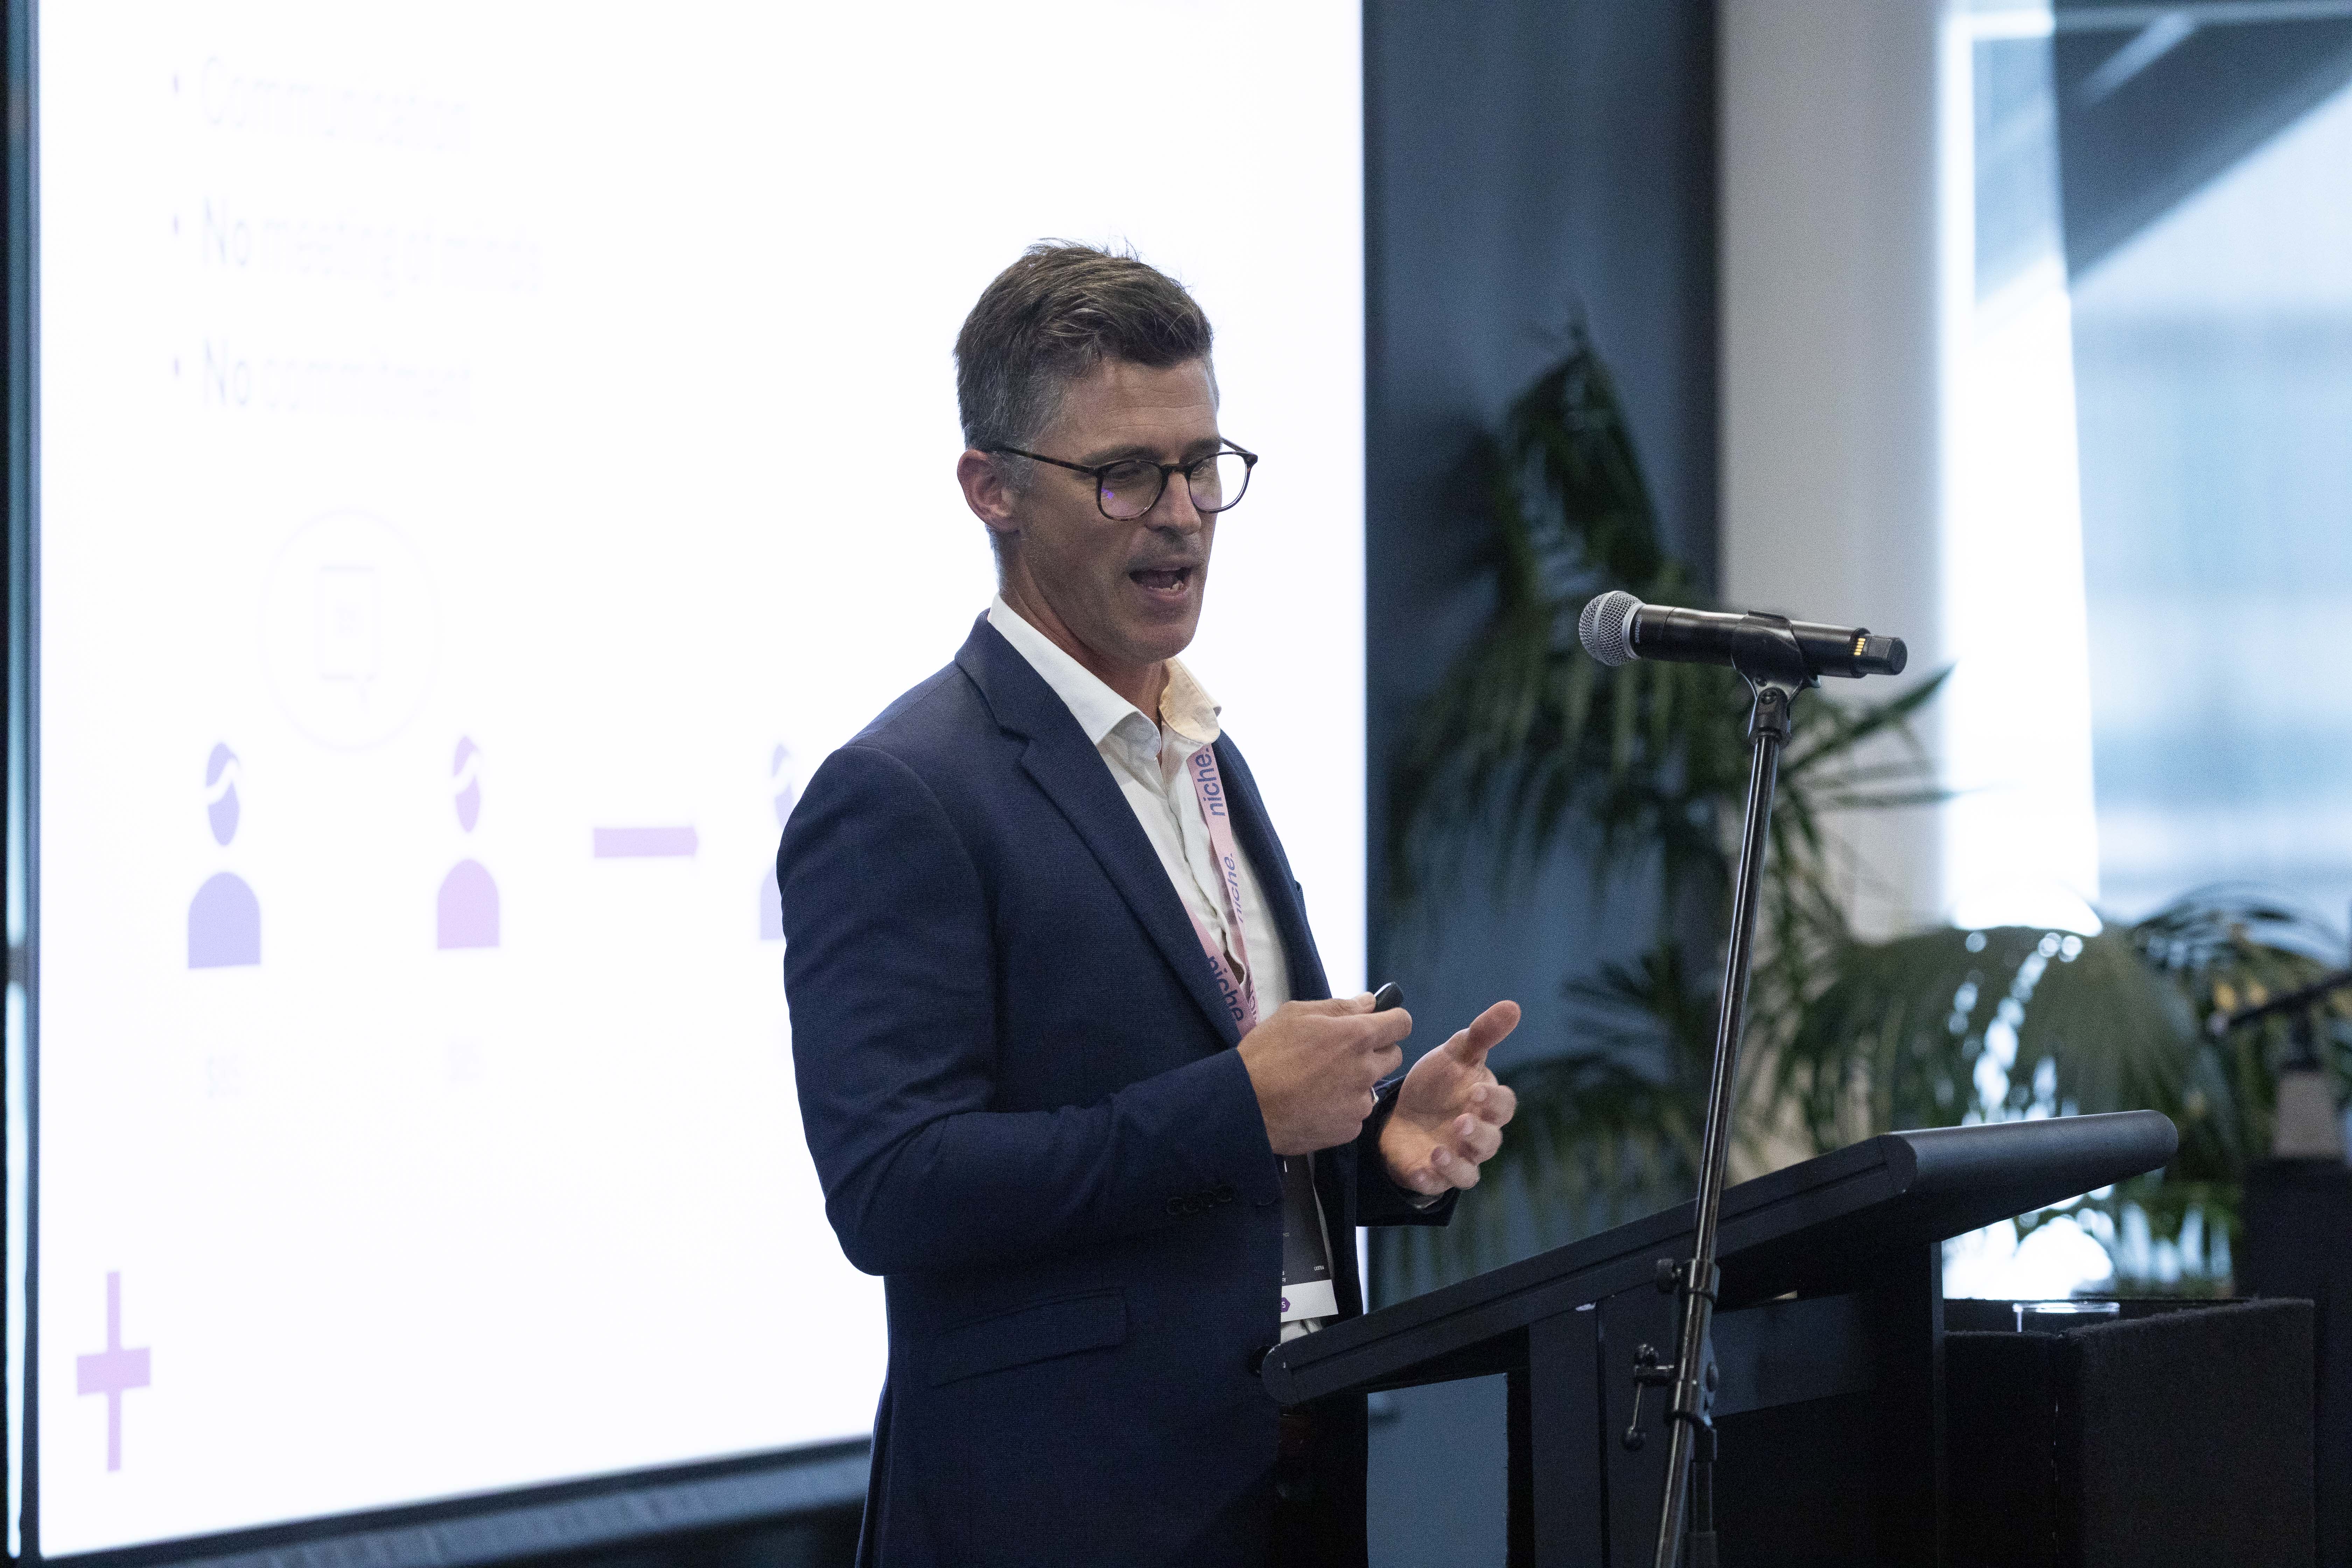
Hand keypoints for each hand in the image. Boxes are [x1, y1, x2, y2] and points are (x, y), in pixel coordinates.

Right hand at [1239, 994, 1413, 1156]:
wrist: (1245, 1107)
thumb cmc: (1265, 1054)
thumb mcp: (1295, 1014)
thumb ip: (1339, 1006)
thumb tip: (1370, 1002)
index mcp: (1356, 1036)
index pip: (1402, 1023)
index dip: (1390, 1020)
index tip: (1376, 1024)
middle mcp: (1366, 1070)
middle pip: (1393, 1055)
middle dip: (1375, 1051)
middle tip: (1341, 1054)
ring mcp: (1359, 1103)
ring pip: (1372, 1086)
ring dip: (1356, 1082)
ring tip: (1320, 1083)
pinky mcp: (1349, 1130)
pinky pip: (1355, 1113)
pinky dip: (1342, 1108)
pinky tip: (1315, 1105)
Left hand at [1379, 1001, 1520, 1196]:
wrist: (1401, 1111)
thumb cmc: (1437, 1083)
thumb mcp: (1455, 1054)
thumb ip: (1483, 1033)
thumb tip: (1513, 1006)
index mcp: (1486, 1105)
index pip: (1504, 1106)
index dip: (1493, 1102)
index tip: (1476, 1092)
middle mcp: (1476, 1136)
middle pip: (1491, 1143)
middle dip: (1478, 1134)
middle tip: (1460, 1121)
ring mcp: (1456, 1158)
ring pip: (1469, 1172)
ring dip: (1456, 1164)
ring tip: (1438, 1150)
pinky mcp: (1432, 1175)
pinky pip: (1437, 1186)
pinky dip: (1431, 1180)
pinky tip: (1420, 1168)